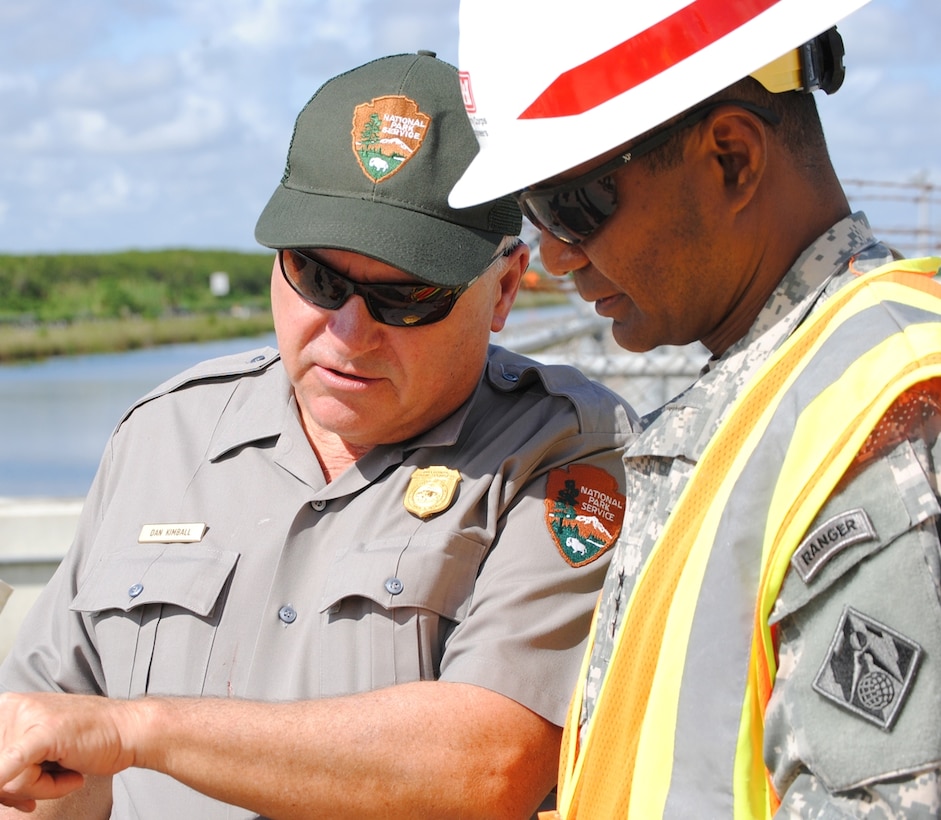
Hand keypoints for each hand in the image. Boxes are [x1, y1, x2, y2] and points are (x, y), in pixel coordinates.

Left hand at [0, 692, 134, 809]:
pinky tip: (4, 781)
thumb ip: (11, 763)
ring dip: (43, 788)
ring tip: (70, 771)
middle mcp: (13, 706)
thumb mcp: (39, 748)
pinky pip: (13, 763)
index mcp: (9, 707)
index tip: (20, 794)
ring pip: (9, 781)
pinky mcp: (45, 732)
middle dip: (25, 787)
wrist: (130, 730)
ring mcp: (29, 717)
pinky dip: (5, 778)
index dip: (4, 783)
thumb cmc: (91, 741)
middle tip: (57, 778)